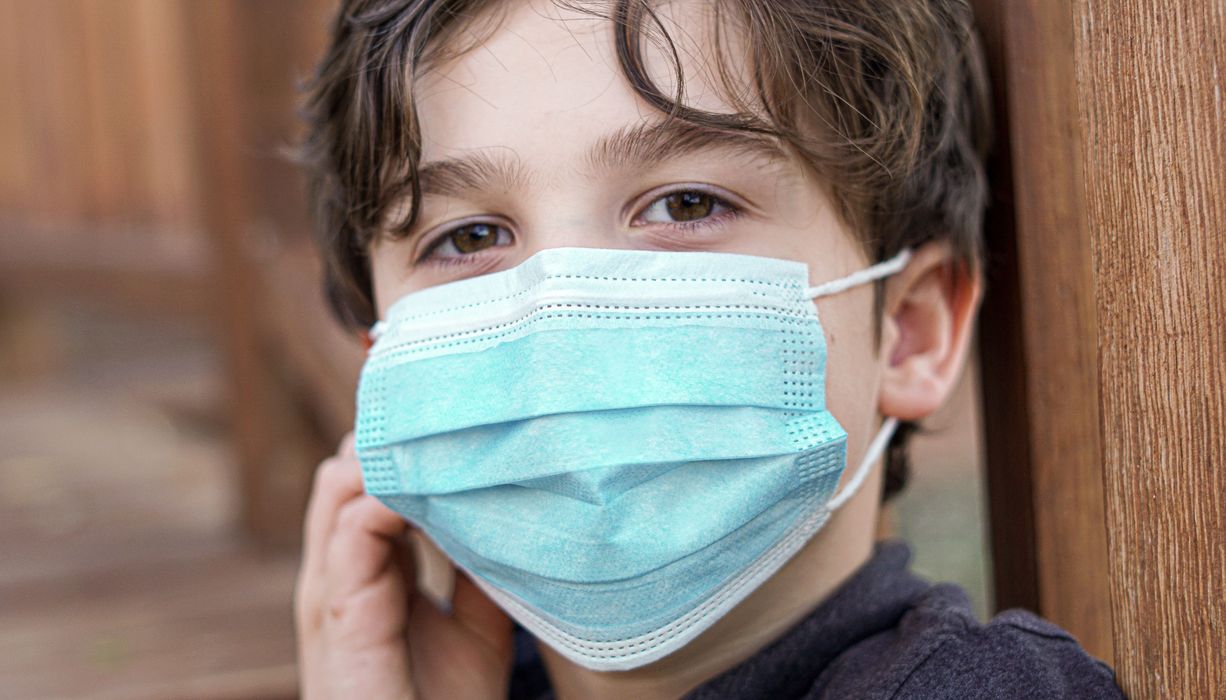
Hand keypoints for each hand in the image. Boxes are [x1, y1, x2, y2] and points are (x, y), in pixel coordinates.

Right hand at [294, 433, 514, 698]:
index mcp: (367, 571)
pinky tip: (430, 485)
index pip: (370, 486)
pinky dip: (384, 497)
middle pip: (346, 474)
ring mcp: (333, 589)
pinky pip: (351, 534)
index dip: (405, 450)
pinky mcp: (338, 613)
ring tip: (442, 435)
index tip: (455, 419)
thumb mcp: (478, 624)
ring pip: (338, 488)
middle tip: (447, 412)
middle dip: (391, 439)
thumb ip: (480, 569)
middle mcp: (341, 571)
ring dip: (387, 457)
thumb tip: (507, 512)